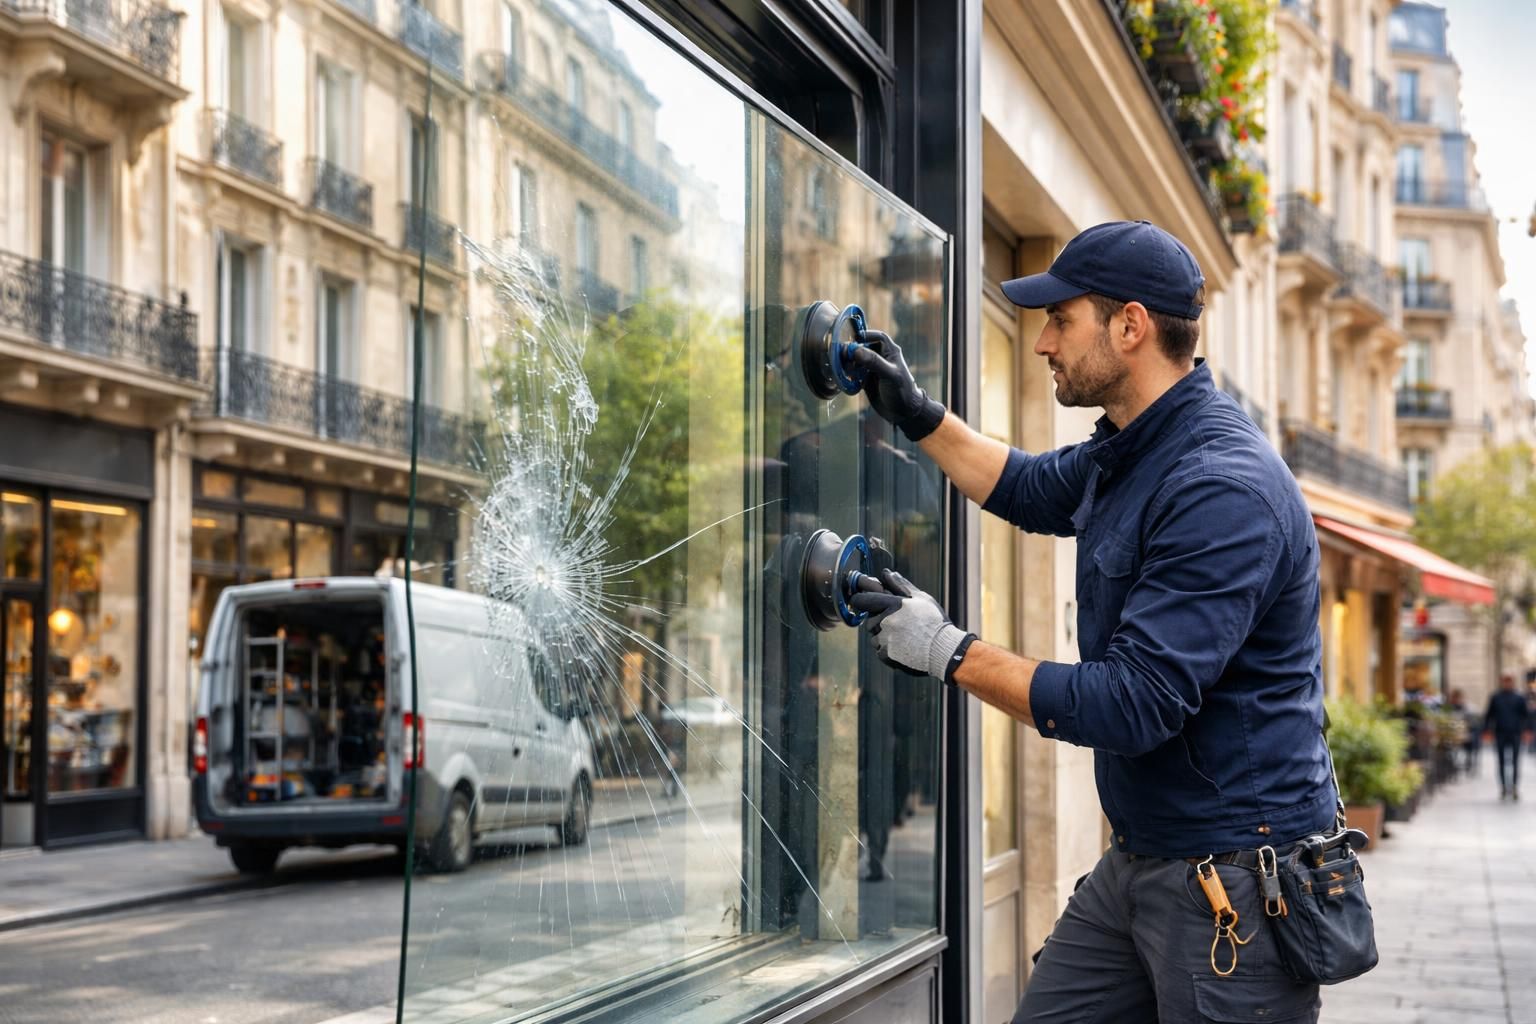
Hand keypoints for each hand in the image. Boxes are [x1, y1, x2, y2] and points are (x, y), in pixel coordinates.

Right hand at [849, 332, 946, 441]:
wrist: (904, 413)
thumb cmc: (903, 391)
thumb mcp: (890, 375)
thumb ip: (874, 362)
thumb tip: (856, 351)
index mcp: (891, 352)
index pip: (878, 337)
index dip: (866, 335)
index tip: (853, 339)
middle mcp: (881, 359)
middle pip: (864, 347)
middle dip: (852, 350)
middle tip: (842, 354)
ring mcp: (873, 369)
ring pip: (857, 360)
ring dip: (848, 362)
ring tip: (842, 367)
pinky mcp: (866, 380)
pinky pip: (854, 373)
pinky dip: (848, 373)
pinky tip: (845, 377)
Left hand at [849, 569, 973, 681]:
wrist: (944, 650)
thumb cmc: (934, 622)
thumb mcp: (921, 599)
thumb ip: (901, 585)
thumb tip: (886, 573)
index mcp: (892, 604)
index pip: (861, 600)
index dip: (861, 601)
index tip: (865, 603)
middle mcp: (885, 621)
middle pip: (870, 620)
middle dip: (880, 621)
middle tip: (900, 625)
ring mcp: (884, 639)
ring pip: (874, 636)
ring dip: (883, 636)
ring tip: (905, 637)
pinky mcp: (885, 655)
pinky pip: (880, 650)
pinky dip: (888, 649)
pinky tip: (904, 648)